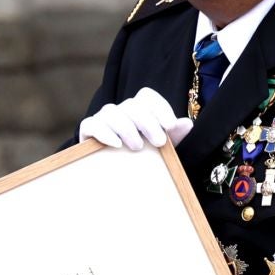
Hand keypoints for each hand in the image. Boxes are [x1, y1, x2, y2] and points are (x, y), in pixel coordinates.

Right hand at [77, 87, 193, 151]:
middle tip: (160, 142)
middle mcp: (120, 111)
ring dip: (127, 128)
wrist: (113, 178)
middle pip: (132, 105)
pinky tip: (116, 145)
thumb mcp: (160, 149)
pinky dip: (104, 133)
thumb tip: (187, 124)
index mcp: (138, 110)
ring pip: (111, 111)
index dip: (160, 107)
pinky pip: (92, 124)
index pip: (147, 96)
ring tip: (138, 147)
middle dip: (148, 122)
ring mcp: (102, 119)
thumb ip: (174, 137)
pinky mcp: (88, 131)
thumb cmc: (140, 159)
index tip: (170, 126)